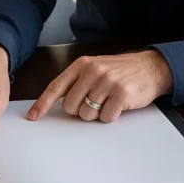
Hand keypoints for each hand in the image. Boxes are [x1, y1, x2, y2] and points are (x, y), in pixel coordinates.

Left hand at [28, 50, 172, 123]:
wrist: (150, 67)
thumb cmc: (120, 71)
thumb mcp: (96, 68)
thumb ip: (77, 81)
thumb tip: (57, 102)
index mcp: (82, 65)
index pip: (56, 86)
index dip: (43, 104)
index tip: (33, 116)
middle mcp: (92, 71)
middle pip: (71, 106)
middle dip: (81, 110)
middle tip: (95, 101)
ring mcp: (107, 81)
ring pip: (87, 114)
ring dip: (97, 114)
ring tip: (108, 101)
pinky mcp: (121, 93)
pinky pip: (106, 118)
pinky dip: (111, 116)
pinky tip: (119, 104)